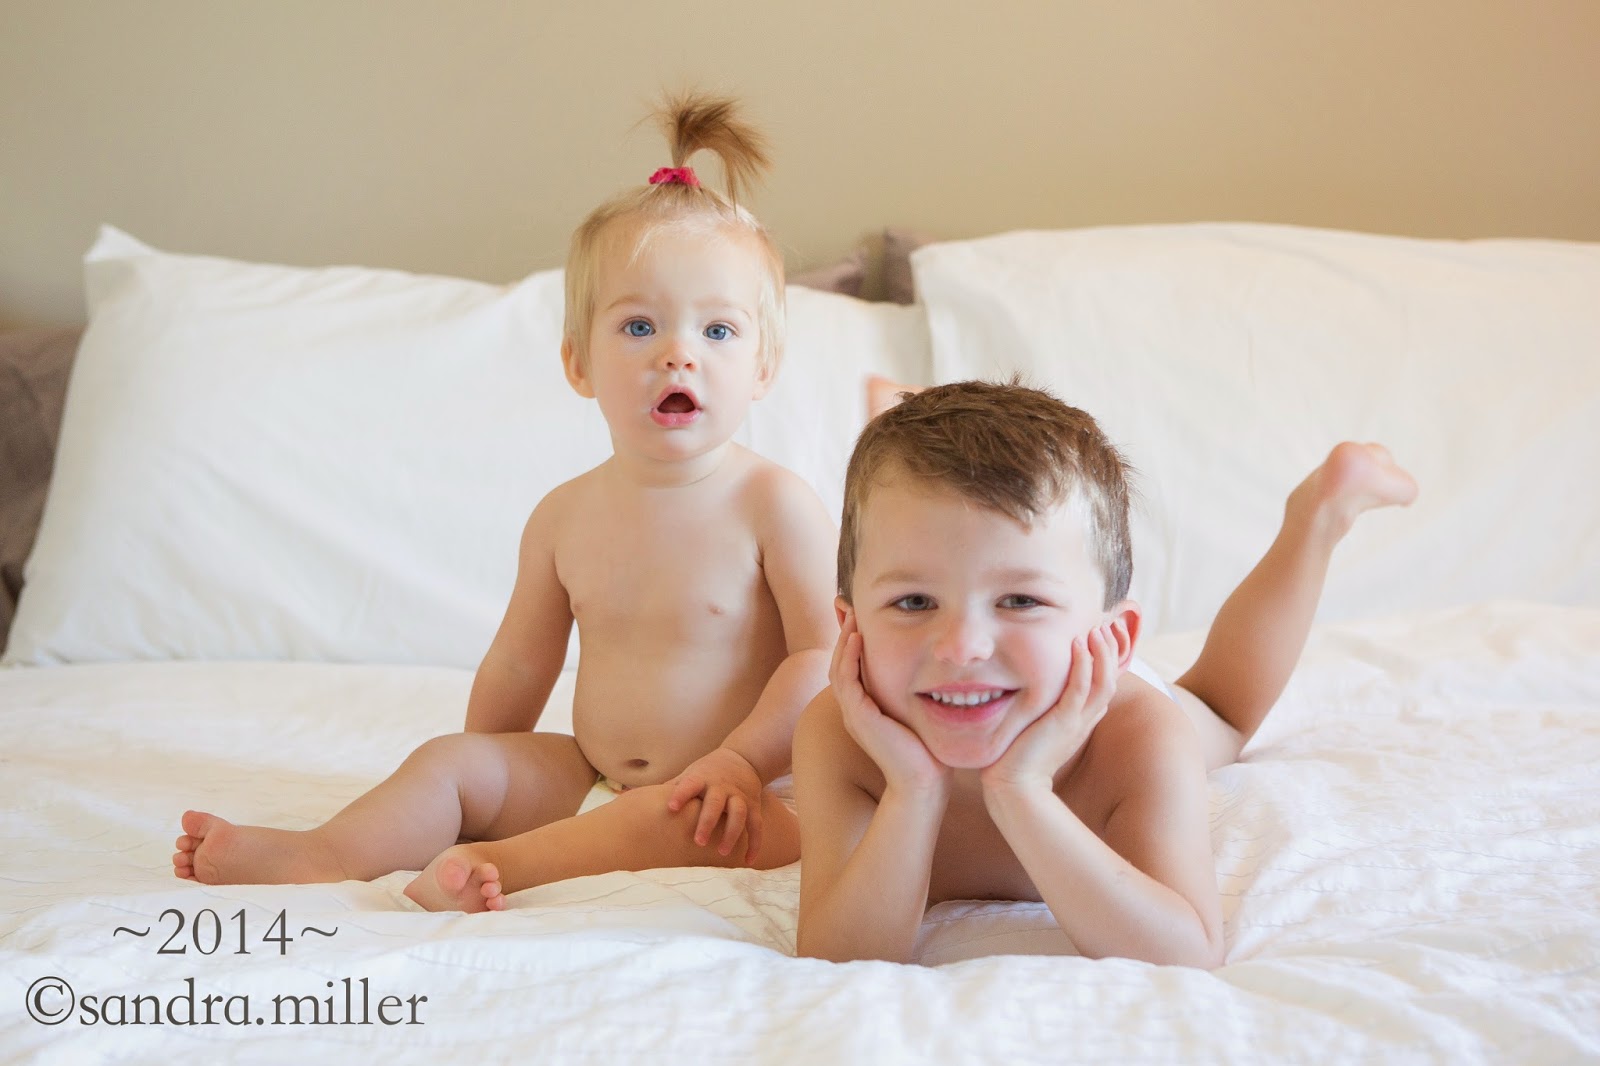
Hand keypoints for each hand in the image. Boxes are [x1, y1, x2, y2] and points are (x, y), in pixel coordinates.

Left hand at [666, 746, 764, 862]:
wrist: (742, 758)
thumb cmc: (707, 772)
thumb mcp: (690, 773)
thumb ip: (671, 788)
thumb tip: (631, 795)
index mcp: (701, 778)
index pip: (690, 785)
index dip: (681, 794)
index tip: (671, 807)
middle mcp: (721, 787)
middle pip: (715, 803)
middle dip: (708, 821)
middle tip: (698, 842)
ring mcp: (739, 796)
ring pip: (738, 814)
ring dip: (732, 833)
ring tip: (723, 852)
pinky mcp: (753, 806)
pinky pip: (756, 826)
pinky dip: (754, 844)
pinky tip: (748, 861)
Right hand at [832, 612, 949, 798]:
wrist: (923, 784)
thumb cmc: (927, 751)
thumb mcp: (919, 711)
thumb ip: (917, 691)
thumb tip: (934, 670)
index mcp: (865, 708)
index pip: (851, 665)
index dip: (852, 638)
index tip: (857, 613)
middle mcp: (854, 709)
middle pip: (840, 661)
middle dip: (843, 631)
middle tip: (845, 603)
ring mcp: (853, 714)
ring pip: (839, 667)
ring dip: (844, 639)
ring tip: (851, 614)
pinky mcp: (858, 717)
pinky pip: (846, 680)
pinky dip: (849, 657)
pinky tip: (858, 637)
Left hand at [980, 624, 1118, 794]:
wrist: (1013, 787)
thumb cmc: (1017, 759)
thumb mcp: (1036, 727)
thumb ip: (1042, 710)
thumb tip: (1033, 693)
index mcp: (1080, 720)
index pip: (1104, 684)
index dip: (1109, 659)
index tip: (1105, 635)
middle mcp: (1084, 720)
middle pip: (1111, 679)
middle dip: (1112, 651)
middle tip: (1108, 625)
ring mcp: (1076, 722)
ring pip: (1103, 681)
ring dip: (1102, 653)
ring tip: (1098, 628)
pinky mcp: (1063, 723)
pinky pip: (1080, 689)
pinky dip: (1083, 664)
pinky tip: (1079, 644)